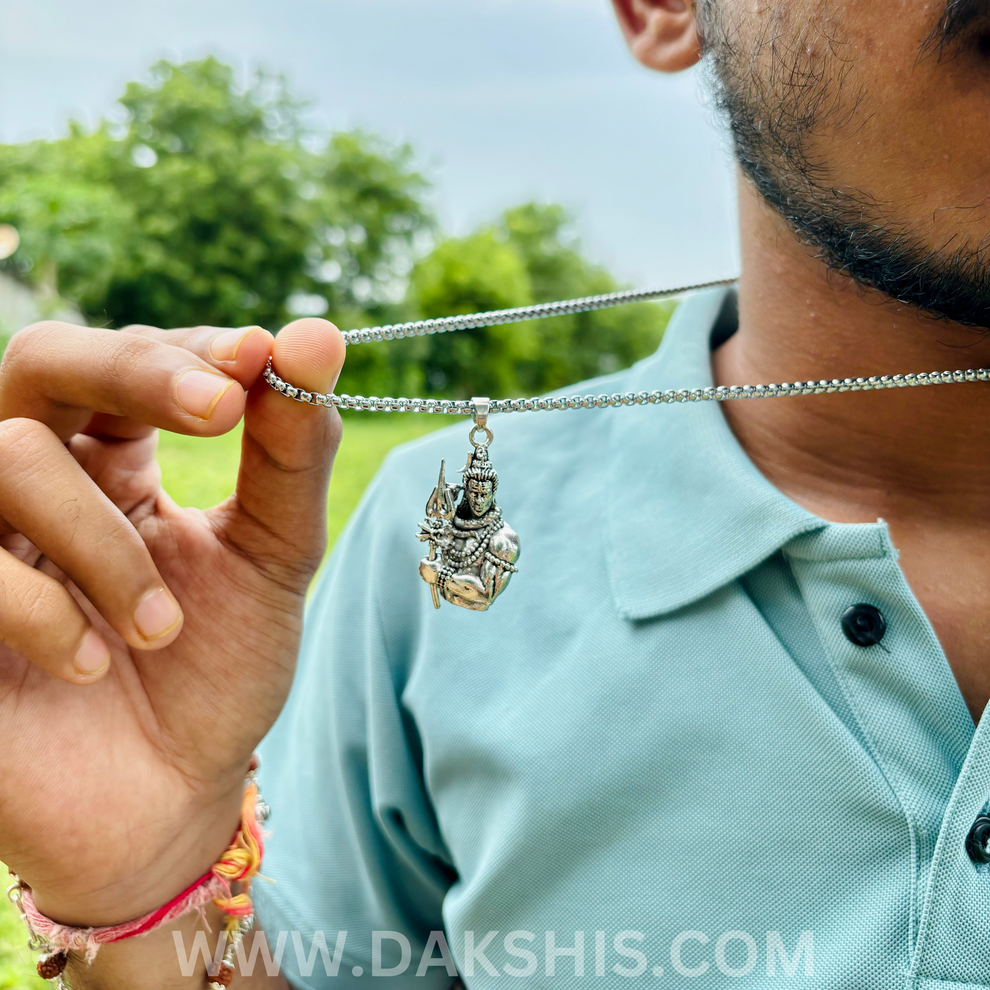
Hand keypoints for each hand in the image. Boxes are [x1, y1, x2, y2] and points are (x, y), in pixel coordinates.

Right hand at [0, 318, 344, 926]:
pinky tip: (91, 663)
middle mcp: (41, 483)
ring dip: (108, 542)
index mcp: (115, 460)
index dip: (193, 349)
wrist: (168, 797)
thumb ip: (291, 457)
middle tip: (220, 405)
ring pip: (12, 455)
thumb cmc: (218, 673)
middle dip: (136, 370)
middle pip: (44, 361)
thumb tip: (314, 339)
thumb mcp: (271, 558)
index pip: (137, 360)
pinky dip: (46, 608)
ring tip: (161, 626)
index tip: (264, 357)